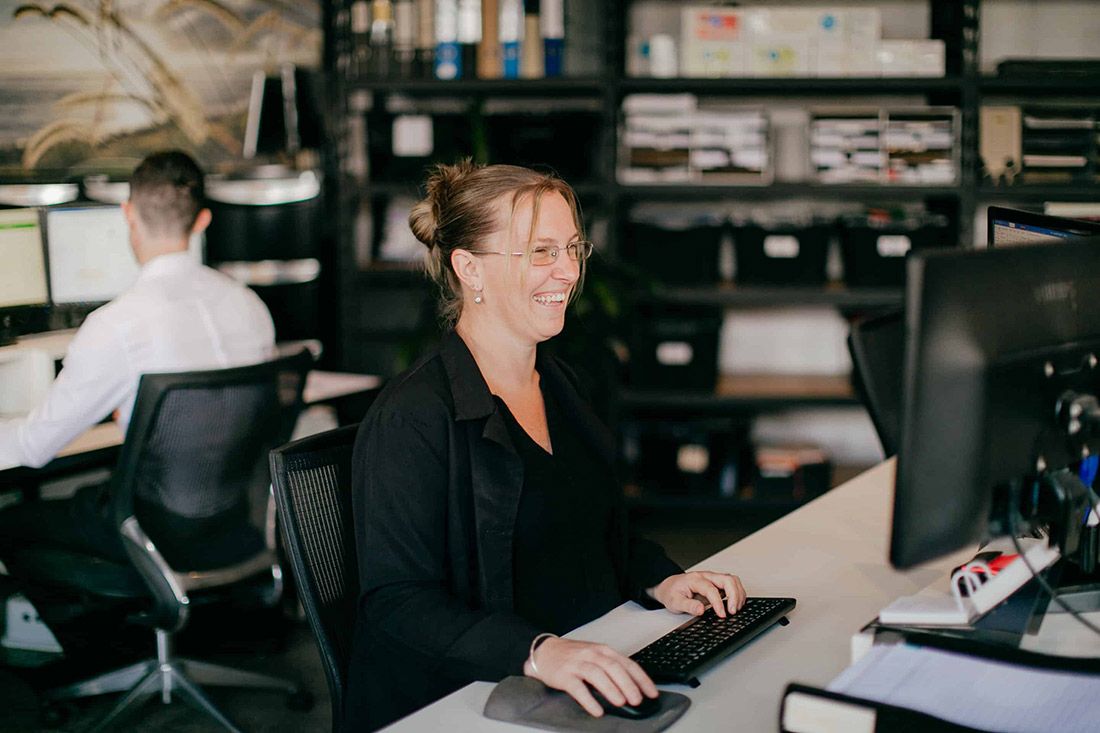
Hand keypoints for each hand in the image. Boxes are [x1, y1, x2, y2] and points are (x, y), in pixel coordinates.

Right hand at [523, 637, 657, 716]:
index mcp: (603, 651)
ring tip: (621, 702)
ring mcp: (577, 664)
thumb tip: (633, 686)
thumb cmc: (573, 656)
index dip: (641, 678)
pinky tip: (597, 710)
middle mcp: (592, 655)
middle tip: (637, 700)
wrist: (543, 651)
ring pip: (597, 674)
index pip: (627, 663)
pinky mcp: (564, 675)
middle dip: (628, 684)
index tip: (651, 692)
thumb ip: (611, 667)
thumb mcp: (595, 656)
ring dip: (611, 689)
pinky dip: (588, 699)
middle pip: (613, 667)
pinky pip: (577, 687)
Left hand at [647, 570, 746, 617]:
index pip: (711, 589)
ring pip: (732, 580)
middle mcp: (706, 576)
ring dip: (738, 594)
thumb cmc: (671, 592)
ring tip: (736, 609)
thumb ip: (688, 606)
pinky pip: (732, 584)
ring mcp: (713, 578)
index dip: (719, 603)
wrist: (668, 586)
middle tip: (733, 611)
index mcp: (695, 580)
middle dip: (734, 596)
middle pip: (727, 579)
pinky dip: (738, 594)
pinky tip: (735, 604)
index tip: (722, 615)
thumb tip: (701, 610)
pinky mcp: (717, 583)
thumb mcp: (674, 602)